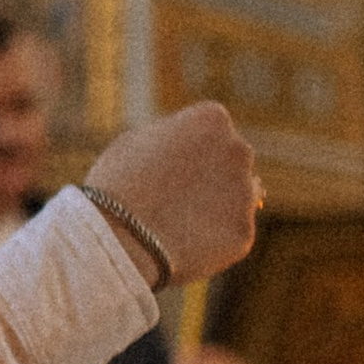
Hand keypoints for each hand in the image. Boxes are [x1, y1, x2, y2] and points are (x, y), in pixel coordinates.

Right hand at [85, 102, 259, 282]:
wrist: (121, 239)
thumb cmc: (118, 183)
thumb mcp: (138, 140)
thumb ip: (172, 136)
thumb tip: (187, 143)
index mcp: (213, 118)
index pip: (212, 130)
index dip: (186, 151)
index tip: (164, 169)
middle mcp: (238, 150)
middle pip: (231, 161)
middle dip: (210, 176)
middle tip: (173, 198)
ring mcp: (245, 192)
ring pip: (239, 197)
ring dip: (218, 206)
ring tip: (178, 224)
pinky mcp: (244, 232)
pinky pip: (232, 234)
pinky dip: (214, 240)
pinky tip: (185, 245)